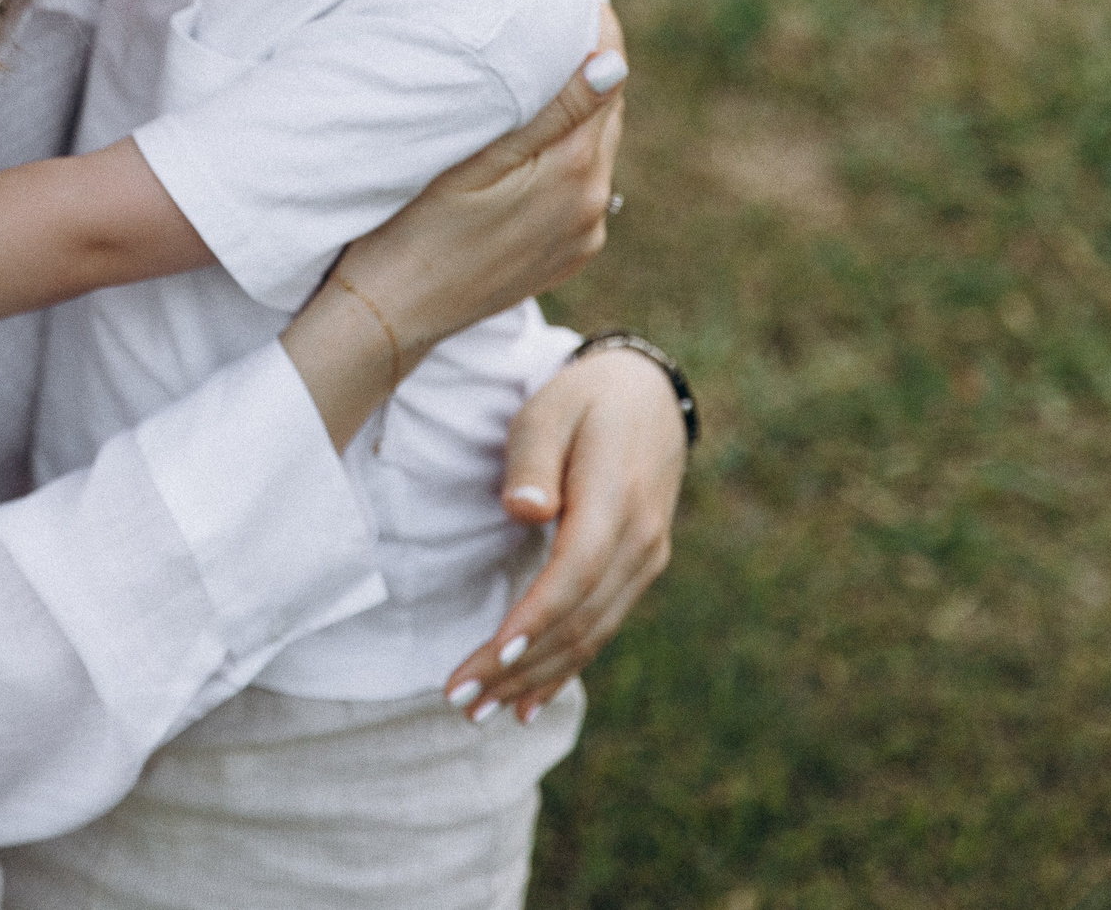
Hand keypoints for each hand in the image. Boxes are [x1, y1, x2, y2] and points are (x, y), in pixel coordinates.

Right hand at [335, 6, 625, 351]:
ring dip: (577, 113)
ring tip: (539, 73)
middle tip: (552, 19)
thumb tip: (613, 64)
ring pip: (594, 150)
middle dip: (587, 67)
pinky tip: (531, 142)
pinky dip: (566, 156)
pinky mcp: (568, 255)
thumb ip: (553, 114)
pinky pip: (582, 188)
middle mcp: (594, 206)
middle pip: (606, 113)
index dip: (597, 30)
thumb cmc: (412, 228)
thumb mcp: (477, 160)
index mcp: (575, 173)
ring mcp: (584, 235)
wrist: (390, 315)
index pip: (608, 80)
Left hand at [439, 346, 687, 722]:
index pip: (575, 574)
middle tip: (460, 700)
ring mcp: (645, 561)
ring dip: (535, 678)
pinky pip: (601, 629)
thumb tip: (525, 509)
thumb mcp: (549, 409)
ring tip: (480, 713)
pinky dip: (564, 669)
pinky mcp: (638, 571)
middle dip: (518, 666)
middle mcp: (641, 541)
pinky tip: (529, 703)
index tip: (490, 656)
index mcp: (617, 499)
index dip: (535, 619)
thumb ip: (534, 458)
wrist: (649, 397)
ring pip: (590, 635)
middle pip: (579, 619)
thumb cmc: (584, 401)